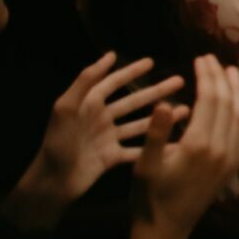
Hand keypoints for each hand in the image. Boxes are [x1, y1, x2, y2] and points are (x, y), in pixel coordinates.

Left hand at [17, 53, 184, 220]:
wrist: (52, 183)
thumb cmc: (57, 143)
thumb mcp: (66, 108)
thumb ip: (85, 81)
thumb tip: (109, 55)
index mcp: (89, 105)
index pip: (113, 83)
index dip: (131, 71)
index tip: (151, 61)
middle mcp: (101, 119)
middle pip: (133, 101)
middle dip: (156, 91)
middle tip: (180, 82)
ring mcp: (109, 138)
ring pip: (141, 124)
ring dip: (161, 117)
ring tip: (186, 110)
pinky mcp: (113, 157)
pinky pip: (138, 149)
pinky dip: (156, 147)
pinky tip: (175, 143)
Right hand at [132, 57, 238, 238]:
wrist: (166, 229)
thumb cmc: (149, 197)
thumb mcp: (144, 166)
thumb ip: (156, 134)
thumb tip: (164, 103)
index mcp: (198, 144)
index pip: (209, 99)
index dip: (206, 76)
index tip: (200, 59)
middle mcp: (221, 148)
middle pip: (226, 103)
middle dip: (220, 77)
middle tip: (210, 58)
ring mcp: (231, 157)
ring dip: (237, 90)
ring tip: (230, 70)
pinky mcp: (234, 164)